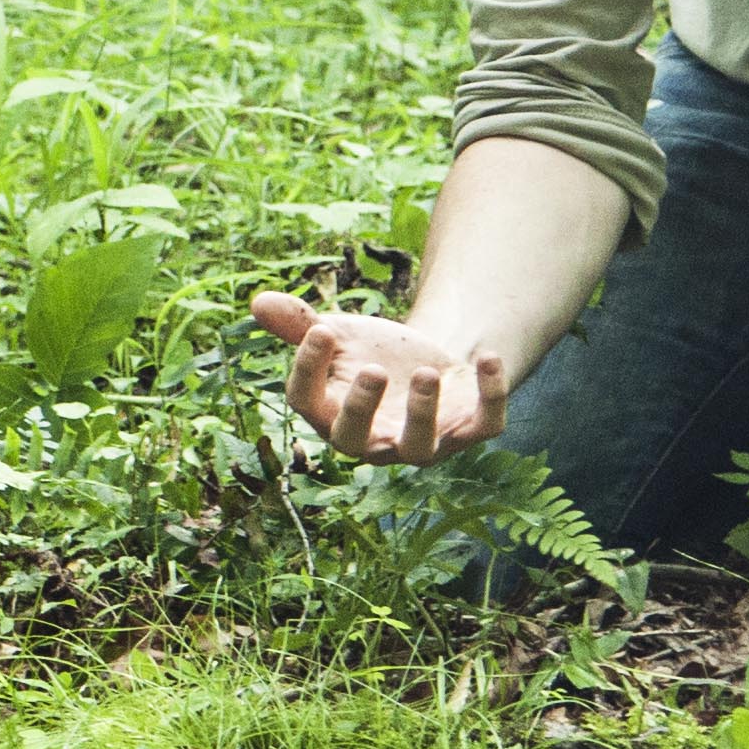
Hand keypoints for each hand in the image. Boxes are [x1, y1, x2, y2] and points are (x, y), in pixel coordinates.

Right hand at [247, 292, 510, 463]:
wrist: (431, 363)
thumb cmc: (374, 355)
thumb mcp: (339, 335)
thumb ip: (299, 325)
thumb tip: (258, 302)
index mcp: (331, 415)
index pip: (308, 404)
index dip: (309, 371)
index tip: (321, 331)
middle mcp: (374, 440)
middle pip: (356, 441)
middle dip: (362, 408)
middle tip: (373, 370)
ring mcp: (423, 442)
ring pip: (419, 446)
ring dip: (423, 412)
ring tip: (426, 370)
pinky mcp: (469, 432)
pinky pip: (485, 425)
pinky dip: (490, 395)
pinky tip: (486, 358)